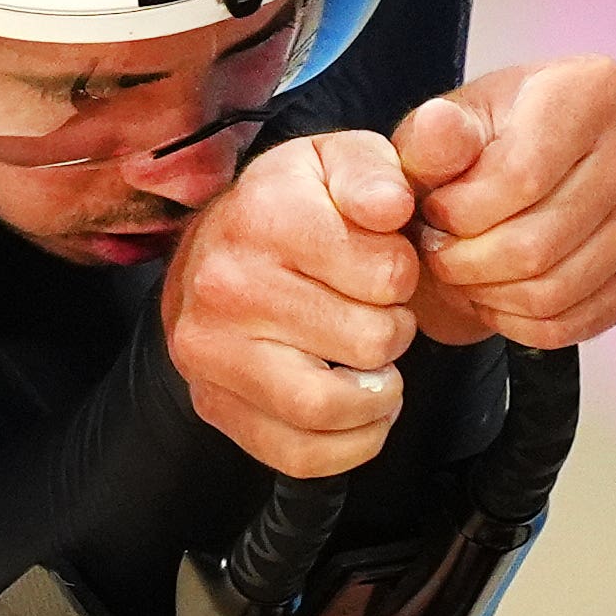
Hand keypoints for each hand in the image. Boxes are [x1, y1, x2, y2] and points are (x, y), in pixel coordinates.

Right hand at [165, 130, 427, 475]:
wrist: (210, 251)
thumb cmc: (294, 207)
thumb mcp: (340, 160)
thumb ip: (379, 170)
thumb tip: (392, 208)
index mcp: (265, 216)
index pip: (389, 276)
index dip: (406, 274)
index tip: (383, 265)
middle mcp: (225, 286)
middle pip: (370, 342)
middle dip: (394, 331)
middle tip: (375, 312)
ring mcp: (210, 353)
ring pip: (328, 405)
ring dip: (375, 393)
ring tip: (374, 366)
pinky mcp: (212, 405)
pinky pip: (300, 455)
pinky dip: (350, 444)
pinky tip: (357, 409)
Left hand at [400, 58, 615, 349]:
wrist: (504, 187)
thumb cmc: (470, 155)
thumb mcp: (434, 137)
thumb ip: (432, 140)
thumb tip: (441, 130)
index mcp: (592, 88)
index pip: (520, 180)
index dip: (458, 216)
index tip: (435, 212)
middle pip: (536, 245)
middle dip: (466, 264)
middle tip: (441, 252)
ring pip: (554, 291)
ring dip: (489, 296)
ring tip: (464, 271)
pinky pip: (576, 322)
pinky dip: (520, 322)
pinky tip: (499, 293)